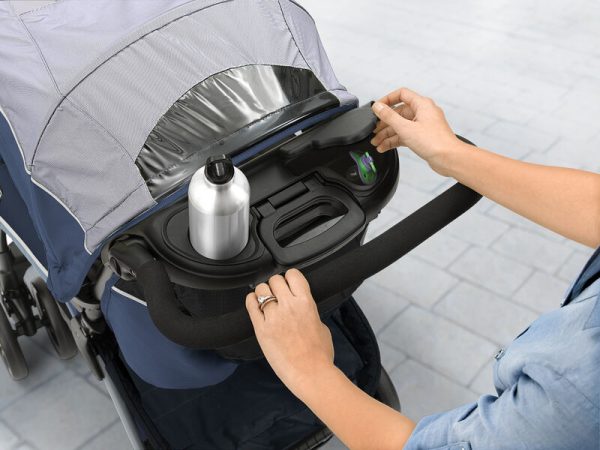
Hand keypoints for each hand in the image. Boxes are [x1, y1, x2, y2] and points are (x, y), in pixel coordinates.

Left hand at [246, 269, 334, 393]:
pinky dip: (251, 301)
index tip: (289, 284)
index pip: (293, 274)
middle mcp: (289, 306)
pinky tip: (255, 304)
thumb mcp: (321, 325)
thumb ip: (309, 311)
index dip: (290, 278)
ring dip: (263, 293)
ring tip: (266, 301)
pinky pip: (250, 305)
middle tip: (277, 295)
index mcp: (306, 302)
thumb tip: (302, 308)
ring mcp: (273, 317)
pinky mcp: (261, 329)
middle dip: (276, 285)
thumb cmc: (320, 354)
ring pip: (261, 290)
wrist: (311, 374)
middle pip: (275, 280)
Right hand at [370, 87, 465, 175]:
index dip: (387, 99)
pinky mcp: (422, 137)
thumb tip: (378, 107)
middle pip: (399, 113)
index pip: (401, 94)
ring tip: (376, 142)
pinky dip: (394, 140)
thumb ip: (389, 116)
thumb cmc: (435, 142)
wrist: (449, 158)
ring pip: (401, 126)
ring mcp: (423, 125)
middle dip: (384, 122)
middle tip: (374, 130)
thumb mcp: (406, 128)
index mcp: (422, 104)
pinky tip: (385, 147)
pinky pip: (405, 135)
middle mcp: (423, 113)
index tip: (377, 108)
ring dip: (387, 134)